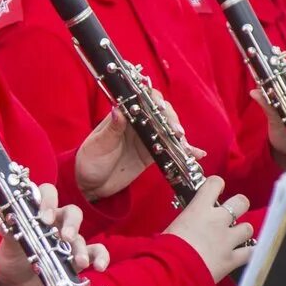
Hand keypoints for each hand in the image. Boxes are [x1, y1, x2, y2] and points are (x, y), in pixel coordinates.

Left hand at [0, 182, 107, 285]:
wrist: (16, 284)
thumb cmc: (13, 256)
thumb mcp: (8, 245)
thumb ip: (6, 230)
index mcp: (39, 212)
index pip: (48, 194)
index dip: (49, 201)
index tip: (45, 217)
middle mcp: (58, 223)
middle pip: (73, 212)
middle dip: (72, 223)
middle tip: (65, 237)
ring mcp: (70, 240)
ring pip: (83, 235)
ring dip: (82, 248)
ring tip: (78, 262)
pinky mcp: (78, 257)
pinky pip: (96, 252)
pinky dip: (101, 257)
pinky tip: (98, 267)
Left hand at [77, 86, 202, 199]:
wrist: (89, 185)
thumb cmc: (89, 161)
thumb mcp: (98, 145)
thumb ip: (111, 130)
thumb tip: (118, 110)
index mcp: (123, 114)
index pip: (142, 100)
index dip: (155, 101)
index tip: (161, 109)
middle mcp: (137, 123)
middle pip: (161, 113)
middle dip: (171, 120)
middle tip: (177, 132)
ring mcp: (146, 139)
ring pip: (168, 131)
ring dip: (180, 136)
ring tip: (186, 145)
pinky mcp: (152, 155)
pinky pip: (171, 150)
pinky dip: (184, 152)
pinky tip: (196, 154)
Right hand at [165, 175, 253, 280]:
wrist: (173, 272)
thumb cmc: (164, 251)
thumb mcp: (169, 230)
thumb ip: (182, 225)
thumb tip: (178, 230)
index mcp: (199, 209)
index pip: (214, 183)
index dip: (217, 185)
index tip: (215, 190)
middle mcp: (217, 220)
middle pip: (240, 202)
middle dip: (238, 206)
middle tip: (231, 213)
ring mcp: (227, 240)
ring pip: (248, 228)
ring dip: (242, 232)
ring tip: (236, 238)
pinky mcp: (232, 259)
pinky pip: (250, 253)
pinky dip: (249, 253)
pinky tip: (246, 254)